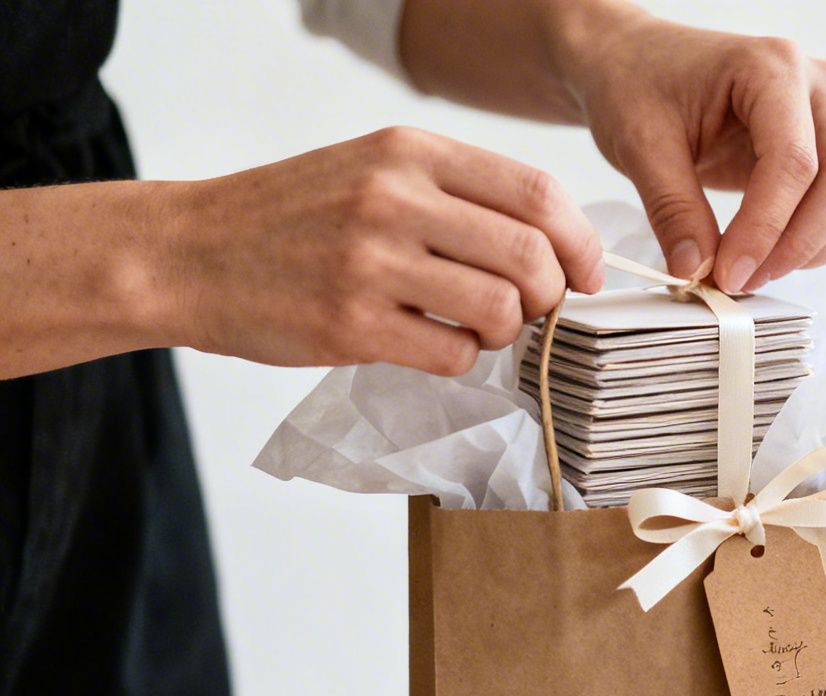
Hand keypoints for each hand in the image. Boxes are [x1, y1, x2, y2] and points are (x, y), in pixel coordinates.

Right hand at [157, 127, 603, 375]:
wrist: (187, 253)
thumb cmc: (295, 218)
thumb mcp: (375, 169)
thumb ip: (459, 194)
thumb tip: (558, 242)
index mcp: (410, 152)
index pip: (539, 193)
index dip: (580, 243)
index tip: (583, 274)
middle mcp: (394, 198)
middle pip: (533, 256)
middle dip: (551, 295)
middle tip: (531, 310)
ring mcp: (371, 262)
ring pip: (501, 310)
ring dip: (506, 332)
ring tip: (474, 327)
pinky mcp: (351, 324)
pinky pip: (454, 353)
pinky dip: (460, 358)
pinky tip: (428, 342)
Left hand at [560, 9, 825, 292]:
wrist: (637, 64)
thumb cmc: (638, 83)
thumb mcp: (640, 144)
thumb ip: (673, 209)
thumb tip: (698, 270)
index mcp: (770, 66)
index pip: (794, 160)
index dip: (766, 229)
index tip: (729, 273)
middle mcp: (817, 83)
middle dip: (801, 242)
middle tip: (745, 278)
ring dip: (819, 244)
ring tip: (758, 268)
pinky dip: (824, 236)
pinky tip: (776, 250)